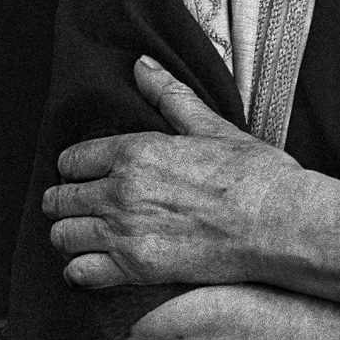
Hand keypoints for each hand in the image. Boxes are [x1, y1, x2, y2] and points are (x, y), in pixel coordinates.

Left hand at [45, 57, 303, 288]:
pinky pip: (80, 273)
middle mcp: (121, 191)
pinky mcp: (136, 269)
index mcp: (136, 152)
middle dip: (65, 201)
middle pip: (59, 200)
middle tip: (81, 206)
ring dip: (70, 234)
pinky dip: (80, 270)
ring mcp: (124, 232)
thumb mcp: (213, 127)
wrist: (281, 223)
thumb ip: (170, 97)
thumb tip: (141, 65)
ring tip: (87, 235)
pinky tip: (97, 265)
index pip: (73, 160)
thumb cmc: (255, 174)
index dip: (75, 167)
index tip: (85, 174)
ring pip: (62, 236)